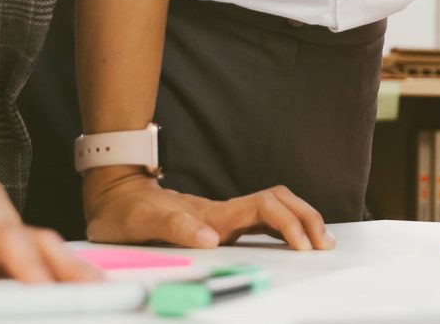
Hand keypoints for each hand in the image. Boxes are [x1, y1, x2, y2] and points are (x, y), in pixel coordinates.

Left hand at [84, 168, 332, 250]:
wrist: (114, 194)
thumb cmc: (125, 210)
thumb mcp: (141, 221)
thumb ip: (175, 228)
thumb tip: (211, 239)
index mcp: (212, 213)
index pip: (264, 209)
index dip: (288, 224)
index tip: (302, 245)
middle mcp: (224, 213)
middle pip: (280, 203)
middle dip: (307, 219)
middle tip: (325, 243)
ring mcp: (224, 217)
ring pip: (275, 208)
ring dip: (301, 220)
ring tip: (321, 240)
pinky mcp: (220, 223)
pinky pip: (263, 220)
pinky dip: (286, 226)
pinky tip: (295, 239)